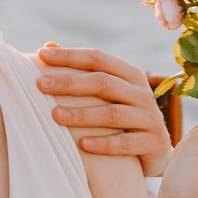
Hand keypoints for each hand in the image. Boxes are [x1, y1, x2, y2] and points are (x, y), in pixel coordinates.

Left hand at [38, 43, 172, 177]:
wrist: (157, 151)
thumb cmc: (124, 117)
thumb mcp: (109, 93)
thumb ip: (82, 71)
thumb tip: (49, 46)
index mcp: (131, 75)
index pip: (98, 58)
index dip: (70, 56)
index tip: (42, 55)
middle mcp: (143, 93)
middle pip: (104, 82)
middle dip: (70, 82)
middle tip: (41, 84)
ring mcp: (150, 118)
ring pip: (113, 113)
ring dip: (82, 114)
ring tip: (55, 115)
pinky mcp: (154, 143)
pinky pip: (126, 143)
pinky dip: (104, 144)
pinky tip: (82, 144)